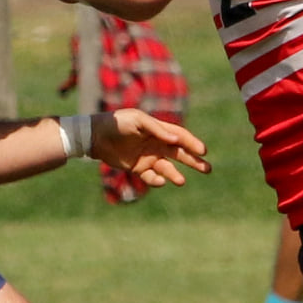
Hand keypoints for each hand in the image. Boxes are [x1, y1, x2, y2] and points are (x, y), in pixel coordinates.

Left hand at [90, 110, 210, 186]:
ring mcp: (148, 157)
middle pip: (179, 154)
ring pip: (167, 168)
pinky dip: (156, 180)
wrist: (95, 135)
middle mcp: (156, 144)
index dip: (192, 143)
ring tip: (181, 181)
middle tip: (208, 169)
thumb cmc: (117, 123)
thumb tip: (176, 139)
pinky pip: (150, 176)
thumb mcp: (137, 121)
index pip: (180, 137)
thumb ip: (157, 129)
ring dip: (175, 174)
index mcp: (158, 130)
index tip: (203, 151)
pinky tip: (159, 181)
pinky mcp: (138, 168)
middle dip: (193, 161)